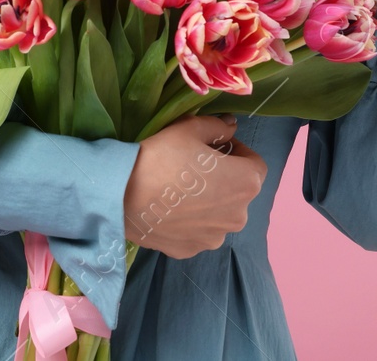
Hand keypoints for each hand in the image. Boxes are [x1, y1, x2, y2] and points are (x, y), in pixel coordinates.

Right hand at [123, 114, 265, 258]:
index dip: (238, 152)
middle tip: (195, 166)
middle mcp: (238, 216)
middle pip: (238, 192)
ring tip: (180, 190)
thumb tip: (231, 126)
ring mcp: (214, 238)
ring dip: (209, 202)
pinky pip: (197, 232)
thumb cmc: (162, 156)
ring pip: (218, 215)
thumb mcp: (191, 128)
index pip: (255, 165)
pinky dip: (190, 221)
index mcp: (246, 184)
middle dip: (224, 178)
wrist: (121, 195)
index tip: (217, 147)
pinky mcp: (191, 251)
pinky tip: (169, 209)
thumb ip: (218, 127)